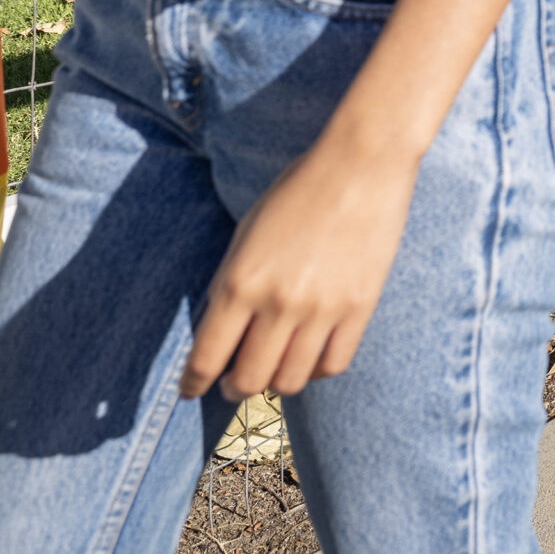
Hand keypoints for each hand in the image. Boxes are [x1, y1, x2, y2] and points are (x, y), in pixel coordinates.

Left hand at [181, 141, 418, 398]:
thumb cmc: (299, 189)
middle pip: (249, 380)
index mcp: (240, 282)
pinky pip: (334, 364)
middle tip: (234, 384)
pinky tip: (311, 358)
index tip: (192, 391)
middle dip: (235, 389)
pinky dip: (317, 370)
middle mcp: (278, 303)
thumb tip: (221, 330)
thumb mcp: (246, 232)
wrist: (362, 163)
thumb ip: (229, 282)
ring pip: (290, 380)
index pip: (208, 357)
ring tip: (275, 372)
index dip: (194, 383)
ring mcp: (322, 309)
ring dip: (276, 383)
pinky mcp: (360, 307)